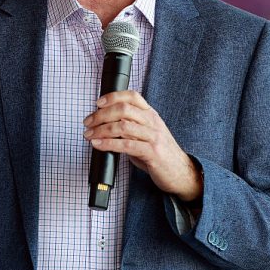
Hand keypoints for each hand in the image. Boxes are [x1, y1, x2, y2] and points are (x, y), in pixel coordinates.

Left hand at [83, 90, 202, 201]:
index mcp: (151, 114)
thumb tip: (104, 124)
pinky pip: (126, 145)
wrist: (181, 172)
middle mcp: (152, 122)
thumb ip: (129, 127)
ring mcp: (153, 136)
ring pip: (123, 126)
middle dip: (101, 115)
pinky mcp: (152, 152)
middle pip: (123, 109)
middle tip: (88, 122)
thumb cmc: (160, 154)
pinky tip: (98, 145)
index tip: (98, 103)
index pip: (132, 96)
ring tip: (89, 135)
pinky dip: (108, 144)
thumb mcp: (145, 134)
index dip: (113, 96)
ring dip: (101, 130)